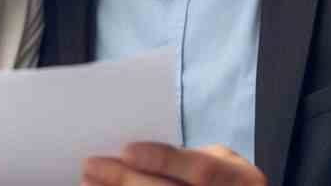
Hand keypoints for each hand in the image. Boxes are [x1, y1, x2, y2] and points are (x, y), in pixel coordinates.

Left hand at [81, 142, 267, 185]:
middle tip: (91, 165)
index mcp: (243, 181)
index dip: (165, 159)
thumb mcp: (218, 163)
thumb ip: (184, 159)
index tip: (126, 149)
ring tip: (87, 184)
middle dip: (128, 181)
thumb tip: (129, 151)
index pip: (203, 170)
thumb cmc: (219, 181)